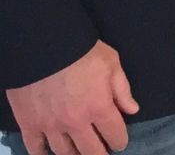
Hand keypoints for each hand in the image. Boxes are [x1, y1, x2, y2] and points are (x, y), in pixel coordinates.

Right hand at [7, 40, 138, 154]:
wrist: (44, 43)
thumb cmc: (82, 50)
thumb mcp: (111, 62)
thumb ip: (122, 89)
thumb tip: (132, 110)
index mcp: (99, 107)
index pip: (114, 135)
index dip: (120, 140)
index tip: (119, 141)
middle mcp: (76, 122)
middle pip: (91, 151)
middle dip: (99, 153)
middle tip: (101, 151)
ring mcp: (51, 125)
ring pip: (65, 152)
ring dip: (74, 154)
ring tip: (79, 151)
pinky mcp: (29, 123)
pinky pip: (36, 149)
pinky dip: (42, 153)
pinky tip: (48, 152)